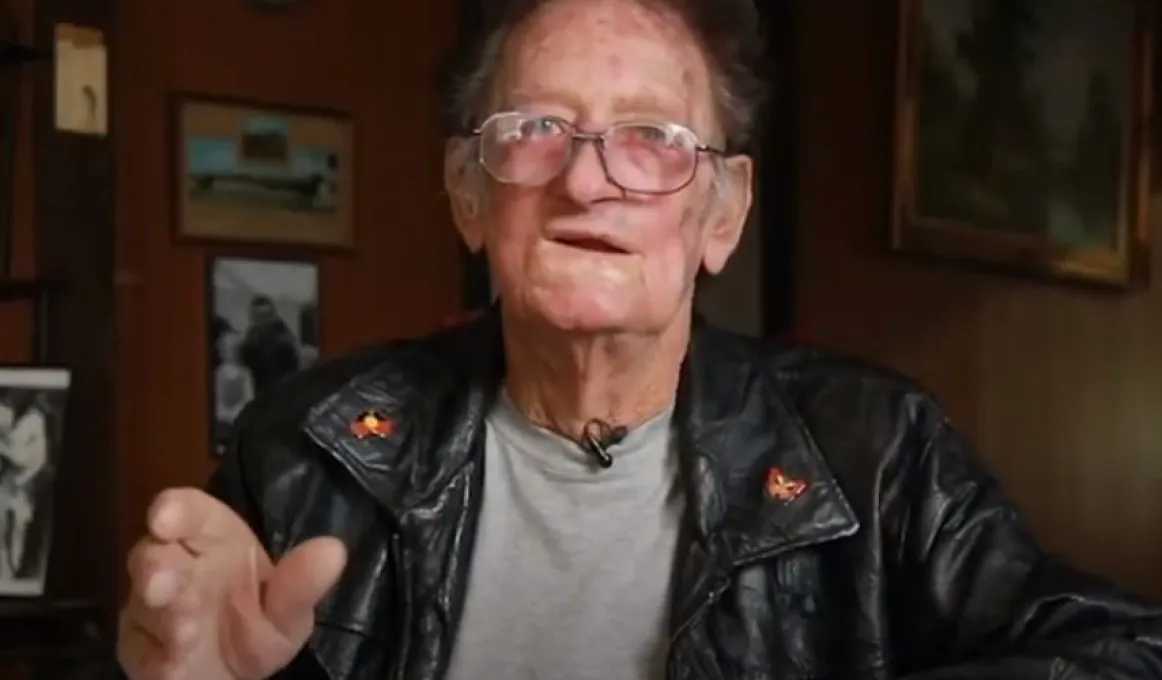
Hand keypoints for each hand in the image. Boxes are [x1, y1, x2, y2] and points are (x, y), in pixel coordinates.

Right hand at [118, 488, 346, 679]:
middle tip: (164, 585)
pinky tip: (172, 666)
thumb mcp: (289, 610)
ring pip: (144, 604)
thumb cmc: (259, 622)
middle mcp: (174, 567)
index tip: (166, 517)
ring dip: (161, 616)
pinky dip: (156, 659)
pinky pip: (141, 651)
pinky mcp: (140, 650)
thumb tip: (334, 550)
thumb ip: (302, 584)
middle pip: (153, 555)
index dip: (174, 509)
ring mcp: (149, 609)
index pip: (187, 511)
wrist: (233, 675)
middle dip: (157, 569)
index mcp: (211, 540)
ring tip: (185, 631)